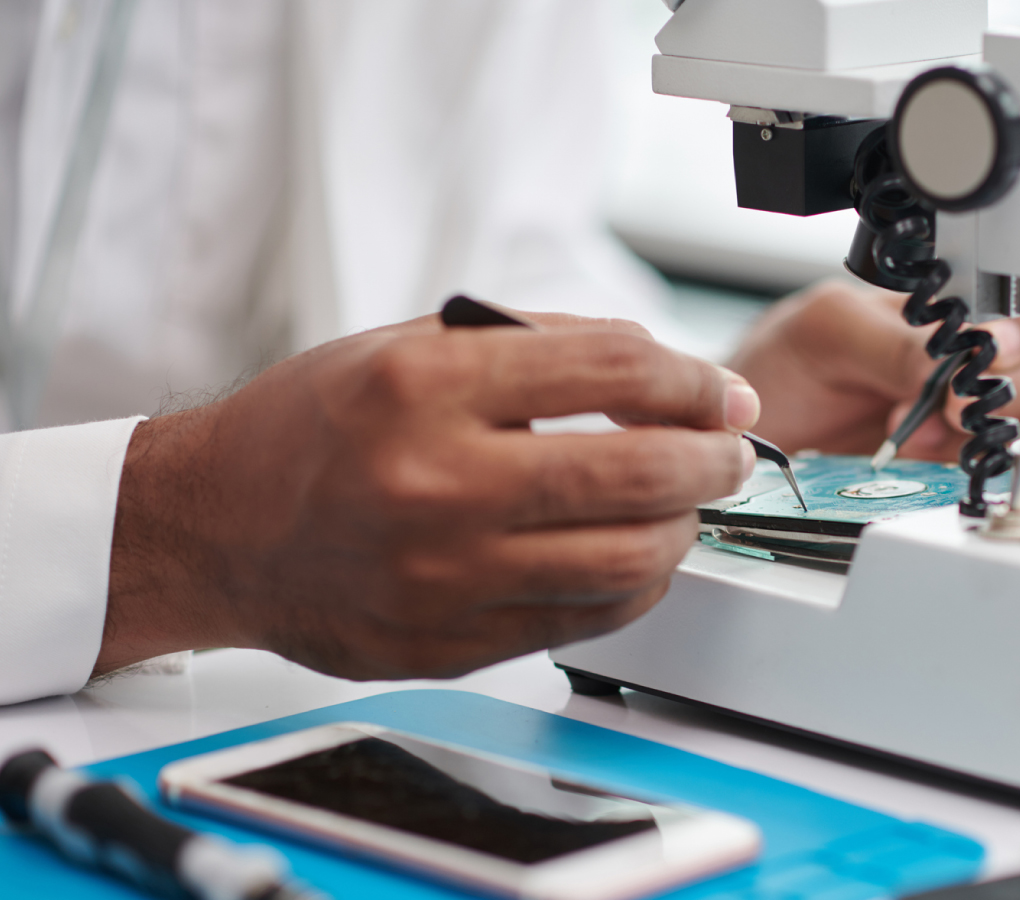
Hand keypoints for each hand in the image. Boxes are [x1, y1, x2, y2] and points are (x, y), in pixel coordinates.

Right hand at [98, 314, 757, 679]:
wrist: (216, 529)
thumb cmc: (313, 429)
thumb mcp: (411, 346)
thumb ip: (538, 350)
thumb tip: (664, 370)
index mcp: (424, 386)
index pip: (613, 370)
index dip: (693, 379)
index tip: (721, 391)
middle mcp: (436, 482)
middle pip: (638, 472)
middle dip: (714, 457)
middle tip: (731, 449)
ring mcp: (444, 576)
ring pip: (628, 561)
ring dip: (684, 526)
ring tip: (685, 503)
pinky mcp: (449, 644)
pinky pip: (588, 620)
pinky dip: (636, 584)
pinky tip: (636, 553)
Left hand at [726, 279, 1019, 460]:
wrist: (748, 434)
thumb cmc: (783, 365)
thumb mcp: (827, 332)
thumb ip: (895, 340)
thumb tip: (955, 365)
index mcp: (951, 295)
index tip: (987, 356)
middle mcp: (974, 346)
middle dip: (1015, 387)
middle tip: (949, 409)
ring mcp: (974, 402)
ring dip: (990, 429)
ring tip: (917, 435)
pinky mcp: (962, 454)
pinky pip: (1007, 457)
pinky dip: (976, 462)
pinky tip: (926, 457)